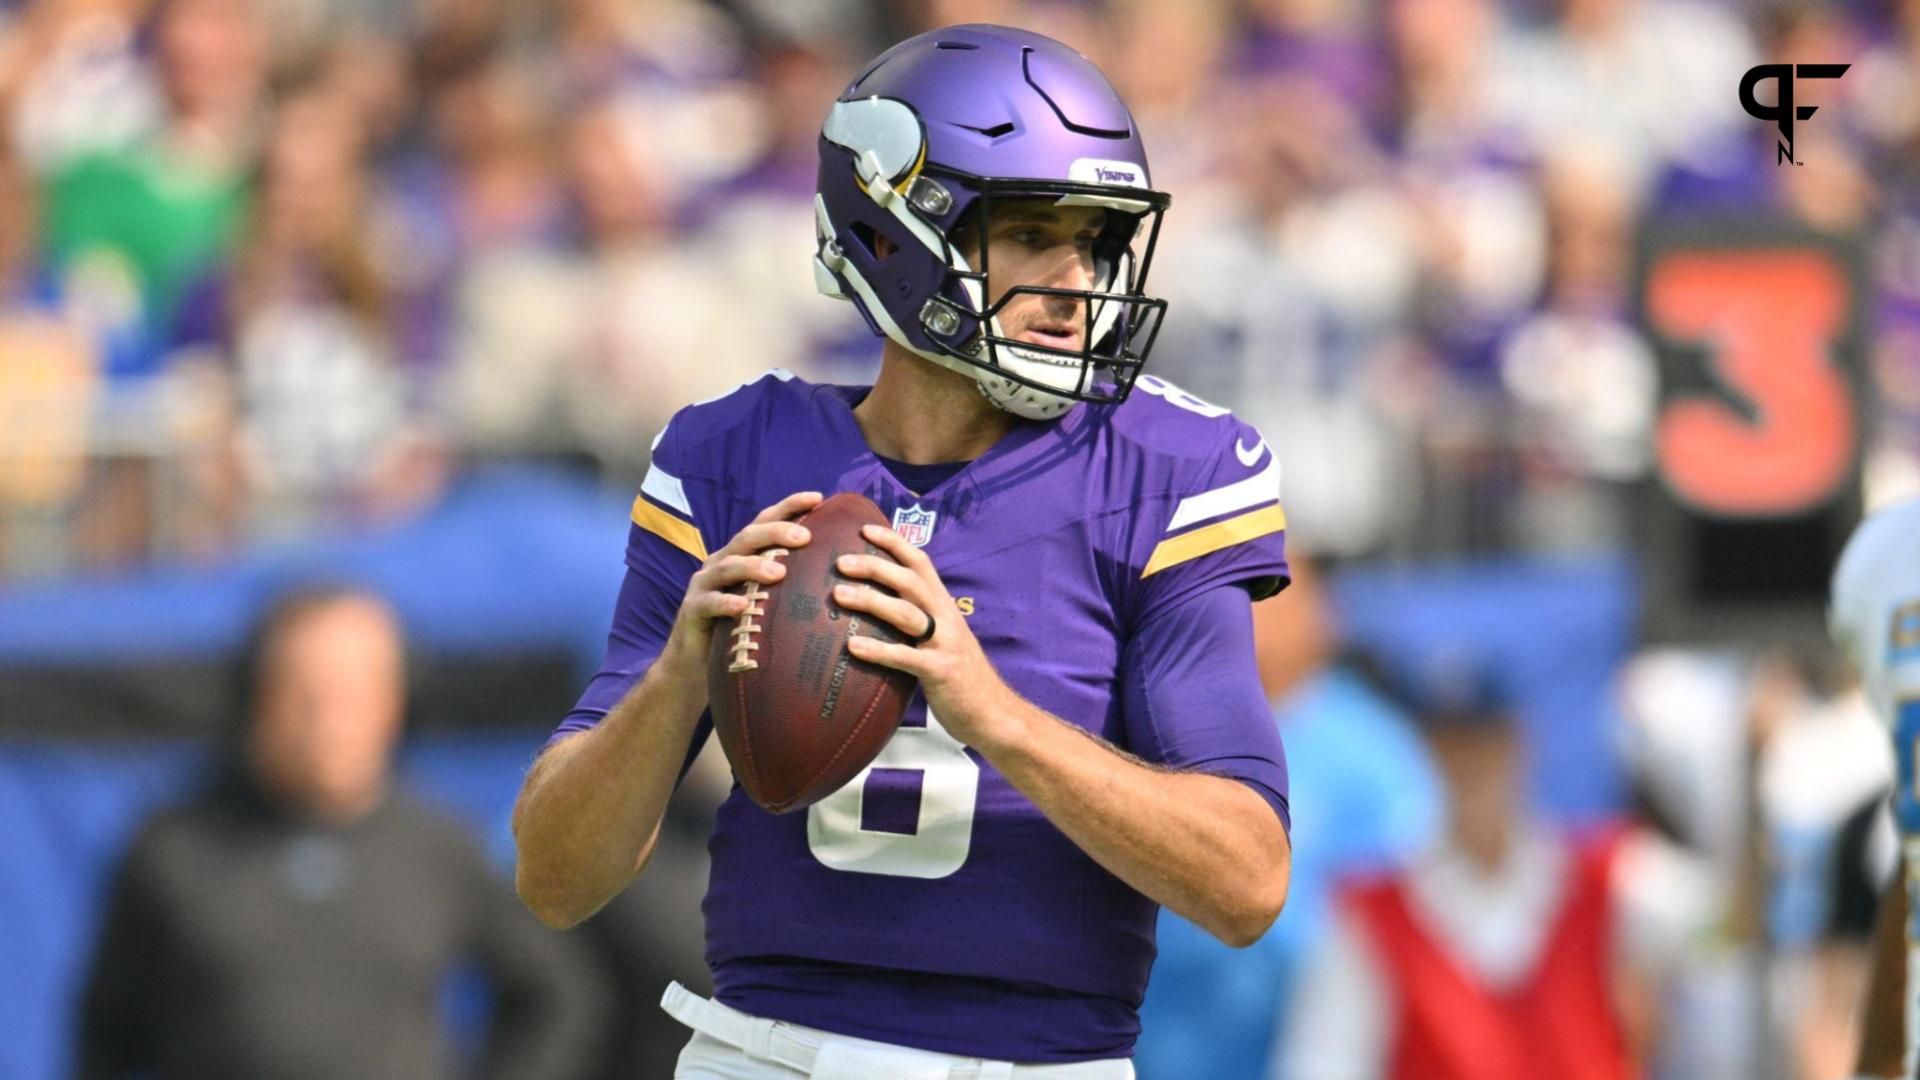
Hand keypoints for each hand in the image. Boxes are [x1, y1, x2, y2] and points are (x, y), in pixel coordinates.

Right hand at [660, 491, 821, 683]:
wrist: (693, 666)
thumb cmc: (738, 631)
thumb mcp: (765, 603)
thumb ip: (789, 586)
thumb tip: (840, 579)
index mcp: (741, 556)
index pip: (764, 523)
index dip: (788, 507)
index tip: (818, 498)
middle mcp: (721, 563)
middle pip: (748, 538)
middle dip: (776, 532)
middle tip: (805, 536)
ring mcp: (704, 585)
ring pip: (728, 566)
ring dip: (753, 566)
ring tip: (779, 572)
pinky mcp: (692, 611)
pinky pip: (709, 603)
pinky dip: (725, 602)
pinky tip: (741, 606)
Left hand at [832, 523, 1020, 749]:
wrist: (993, 713)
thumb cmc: (960, 677)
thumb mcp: (942, 638)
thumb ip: (918, 620)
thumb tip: (879, 607)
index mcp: (944, 606)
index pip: (920, 563)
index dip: (894, 543)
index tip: (864, 529)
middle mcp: (946, 618)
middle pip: (909, 580)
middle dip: (874, 566)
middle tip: (841, 562)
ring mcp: (944, 644)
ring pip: (906, 612)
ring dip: (870, 600)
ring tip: (839, 595)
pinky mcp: (940, 671)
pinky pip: (905, 657)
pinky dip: (878, 650)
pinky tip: (852, 647)